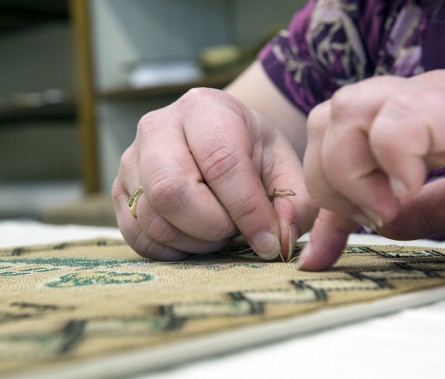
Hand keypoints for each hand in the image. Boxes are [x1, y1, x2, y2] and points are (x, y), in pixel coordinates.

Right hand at [113, 87, 316, 260]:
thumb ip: (294, 203)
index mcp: (205, 108)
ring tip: (219, 231)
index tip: (268, 241)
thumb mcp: (285, 167)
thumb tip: (279, 241)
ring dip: (194, 242)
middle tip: (235, 230)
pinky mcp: (119, 191)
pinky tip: (195, 238)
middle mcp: (158, 126)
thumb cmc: (252, 153)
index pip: (221, 162)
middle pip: (171, 190)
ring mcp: (130, 159)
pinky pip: (136, 235)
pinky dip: (171, 250)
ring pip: (152, 218)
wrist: (217, 141)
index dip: (247, 209)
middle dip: (212, 226)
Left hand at [299, 70, 444, 270]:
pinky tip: (412, 188)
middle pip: (325, 119)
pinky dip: (392, 161)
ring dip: (352, 172)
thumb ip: (417, 211)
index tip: (320, 253)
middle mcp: (415, 97)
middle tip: (371, 217)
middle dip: (328, 181)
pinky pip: (399, 122)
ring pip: (345, 111)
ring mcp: (439, 96)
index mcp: (410, 116)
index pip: (331, 137)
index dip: (318, 196)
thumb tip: (376, 226)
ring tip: (389, 206)